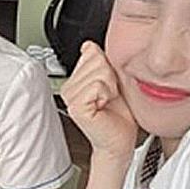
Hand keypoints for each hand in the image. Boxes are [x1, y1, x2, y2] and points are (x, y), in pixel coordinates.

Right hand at [61, 41, 137, 161]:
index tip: (108, 86)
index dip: (108, 67)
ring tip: (107, 101)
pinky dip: (107, 94)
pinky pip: (97, 85)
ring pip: (99, 71)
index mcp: (75, 79)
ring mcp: (70, 97)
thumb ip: (100, 62)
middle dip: (110, 76)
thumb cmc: (119, 115)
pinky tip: (104, 106)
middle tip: (109, 96)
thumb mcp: (112, 80)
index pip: (92, 52)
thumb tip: (88, 46)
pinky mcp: (76, 107)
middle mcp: (69, 87)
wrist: (120, 142)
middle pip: (97, 60)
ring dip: (111, 87)